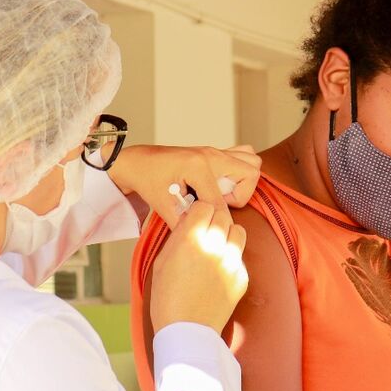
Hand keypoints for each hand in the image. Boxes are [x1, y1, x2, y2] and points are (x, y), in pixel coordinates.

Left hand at [106, 144, 261, 228]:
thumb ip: (183, 223)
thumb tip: (202, 238)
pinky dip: (240, 171)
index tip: (211, 228)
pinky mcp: (214, 153)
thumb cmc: (148, 179)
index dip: (219, 220)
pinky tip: (222, 184)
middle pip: (249, 174)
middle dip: (240, 195)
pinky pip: (243, 155)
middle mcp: (210, 155)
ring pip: (251, 162)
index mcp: (197, 166)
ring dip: (242, 181)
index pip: (222, 200)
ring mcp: (214, 151)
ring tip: (222, 192)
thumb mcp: (162, 205)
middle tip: (220, 203)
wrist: (139, 163)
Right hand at [150, 201, 248, 334]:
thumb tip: (189, 218)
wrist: (186, 331)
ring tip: (216, 248)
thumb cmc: (167, 299)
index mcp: (191, 239)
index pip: (205, 206)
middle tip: (205, 233)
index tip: (195, 220)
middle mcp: (214, 246)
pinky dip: (231, 258)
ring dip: (227, 234)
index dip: (199, 212)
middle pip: (223, 215)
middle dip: (214, 221)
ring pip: (238, 231)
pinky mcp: (242, 276)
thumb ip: (177, 236)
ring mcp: (232, 261)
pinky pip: (240, 256)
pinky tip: (218, 271)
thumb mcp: (162, 262)